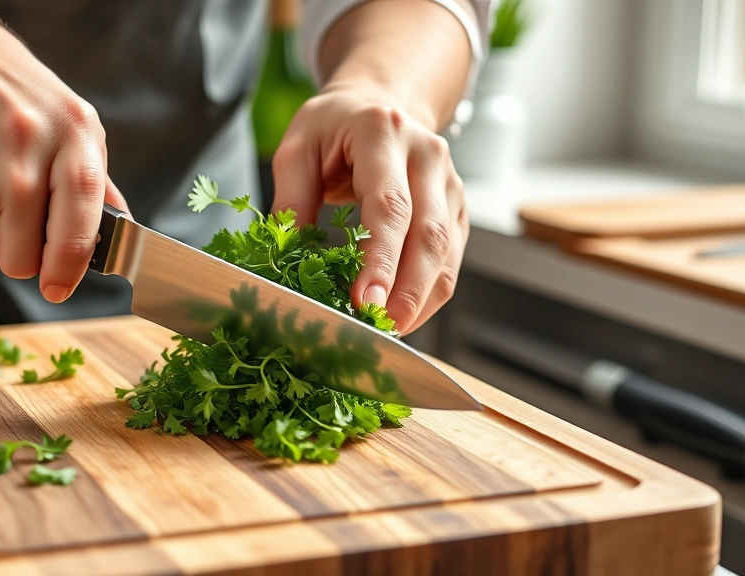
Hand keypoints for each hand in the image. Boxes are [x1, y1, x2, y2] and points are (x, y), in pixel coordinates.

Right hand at [0, 1, 126, 302]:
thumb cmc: (7, 90)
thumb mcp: (67, 118)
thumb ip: (95, 178)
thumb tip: (122, 228)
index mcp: (70, 141)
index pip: (80, 227)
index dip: (71, 268)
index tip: (60, 288)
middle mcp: (22, 161)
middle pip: (23, 260)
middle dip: (19, 253)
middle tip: (11, 215)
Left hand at [271, 87, 467, 334]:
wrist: (378, 104)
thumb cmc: (333, 127)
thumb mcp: (297, 148)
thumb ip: (291, 199)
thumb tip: (287, 256)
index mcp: (383, 133)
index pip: (390, 205)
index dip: (380, 258)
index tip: (365, 302)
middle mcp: (428, 156)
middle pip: (429, 235)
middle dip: (406, 291)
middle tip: (380, 329)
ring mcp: (450, 184)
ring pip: (447, 254)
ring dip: (421, 299)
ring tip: (390, 332)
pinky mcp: (457, 210)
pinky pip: (451, 261)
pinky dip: (429, 294)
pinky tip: (404, 316)